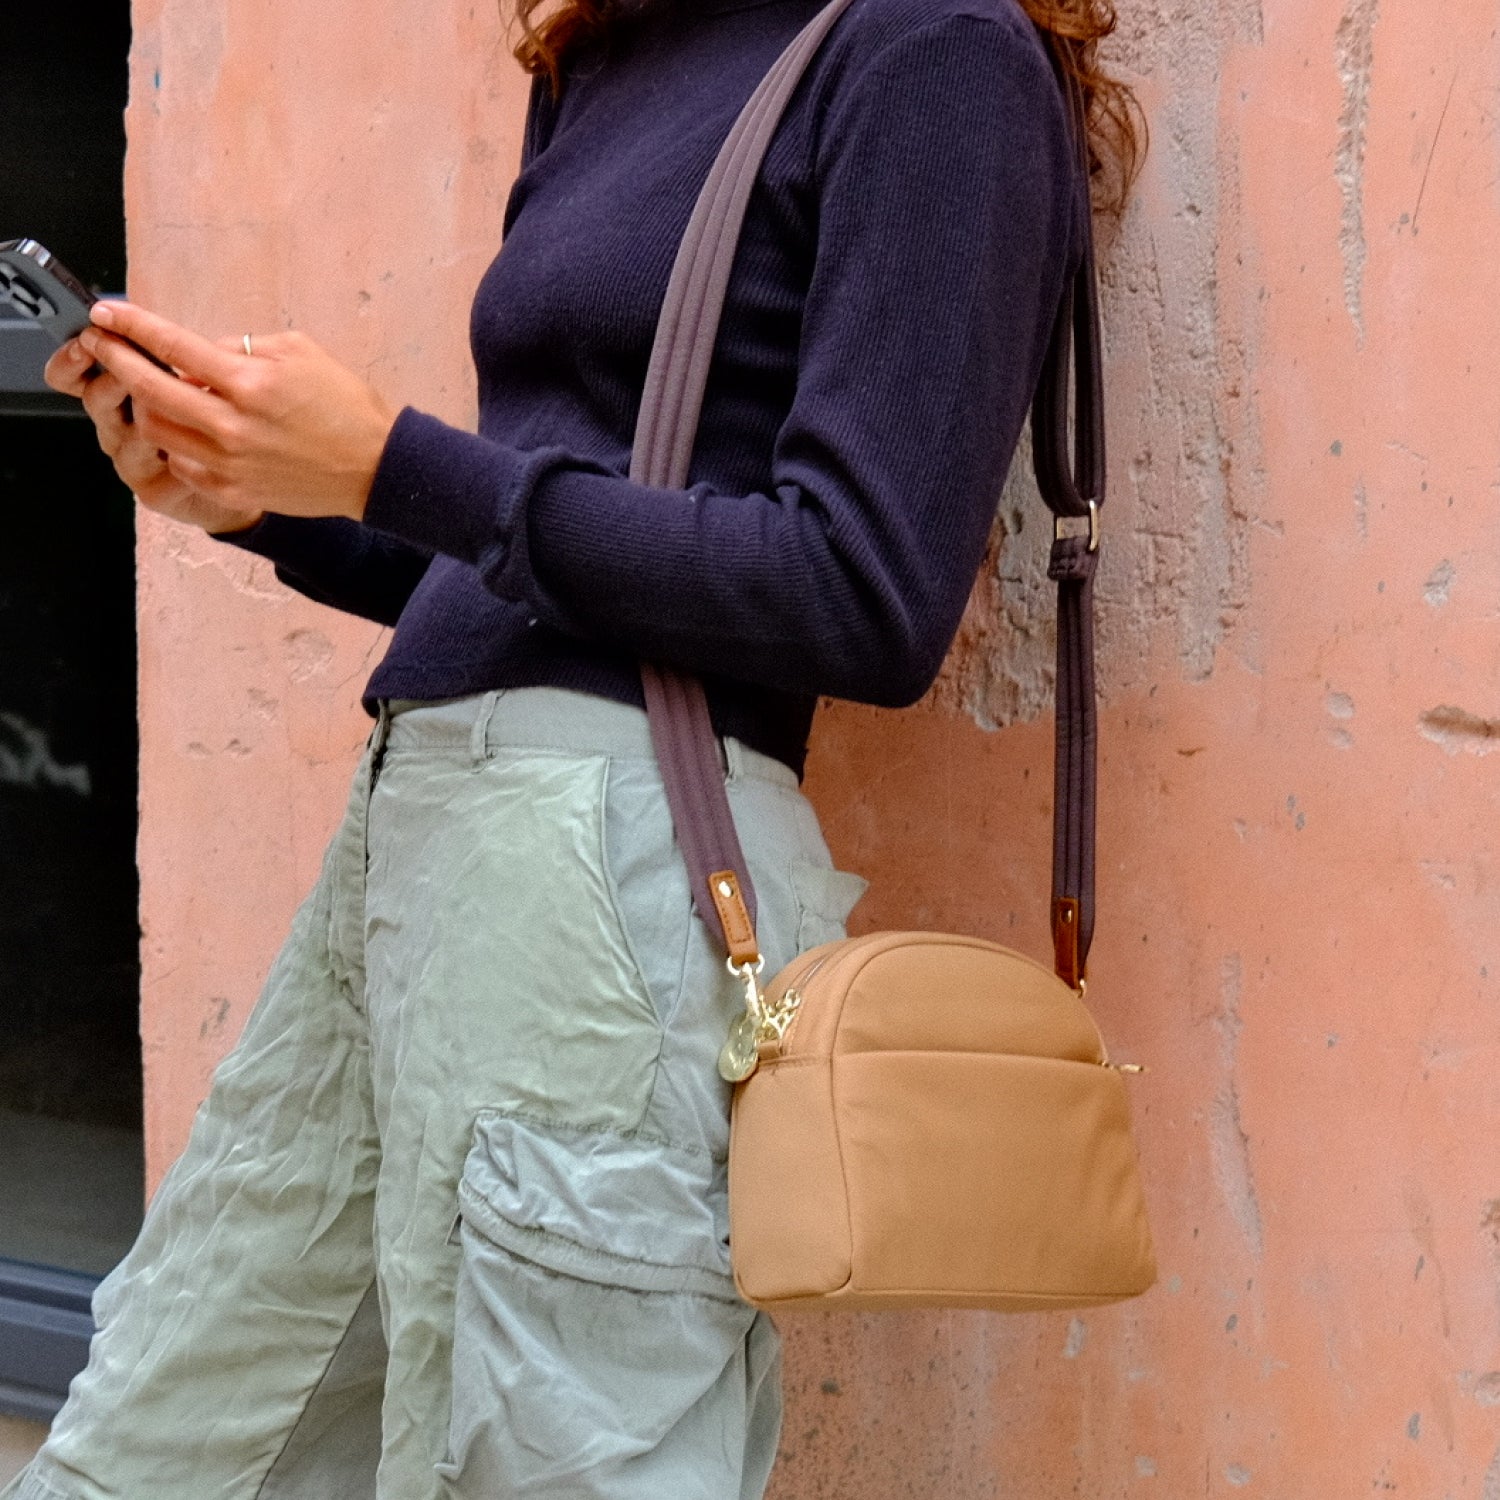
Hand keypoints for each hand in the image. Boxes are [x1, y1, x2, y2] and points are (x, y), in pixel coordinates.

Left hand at [70, 301, 396, 523]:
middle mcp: (233, 424)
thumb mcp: (301, 353)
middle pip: (150, 388)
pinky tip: (186, 431)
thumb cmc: (346, 406)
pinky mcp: (235, 489)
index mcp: (251, 382)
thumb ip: (245, 347)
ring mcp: (230, 462)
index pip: (173, 346)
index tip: (106, 312)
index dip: (132, 325)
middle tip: (102, 345)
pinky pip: (182, 464)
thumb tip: (203, 350)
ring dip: (146, 405)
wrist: (375, 467)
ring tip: (151, 392)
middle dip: (116, 360)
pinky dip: (176, 443)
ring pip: (158, 430)